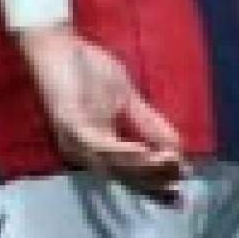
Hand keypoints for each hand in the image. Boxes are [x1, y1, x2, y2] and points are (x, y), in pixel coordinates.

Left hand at [12, 24, 186, 202]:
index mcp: (99, 148)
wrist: (54, 43)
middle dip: (157, 181)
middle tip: (183, 184)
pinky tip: (145, 151)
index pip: (132, 173)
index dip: (158, 184)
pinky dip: (123, 151)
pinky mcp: (69, 124)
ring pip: (114, 165)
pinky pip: (99, 145)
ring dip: (145, 168)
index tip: (184, 194)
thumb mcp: (127, 98)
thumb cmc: (87, 68)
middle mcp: (86, 152)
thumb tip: (179, 149)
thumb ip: (150, 125)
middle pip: (126, 176)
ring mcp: (75, 141)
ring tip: (171, 165)